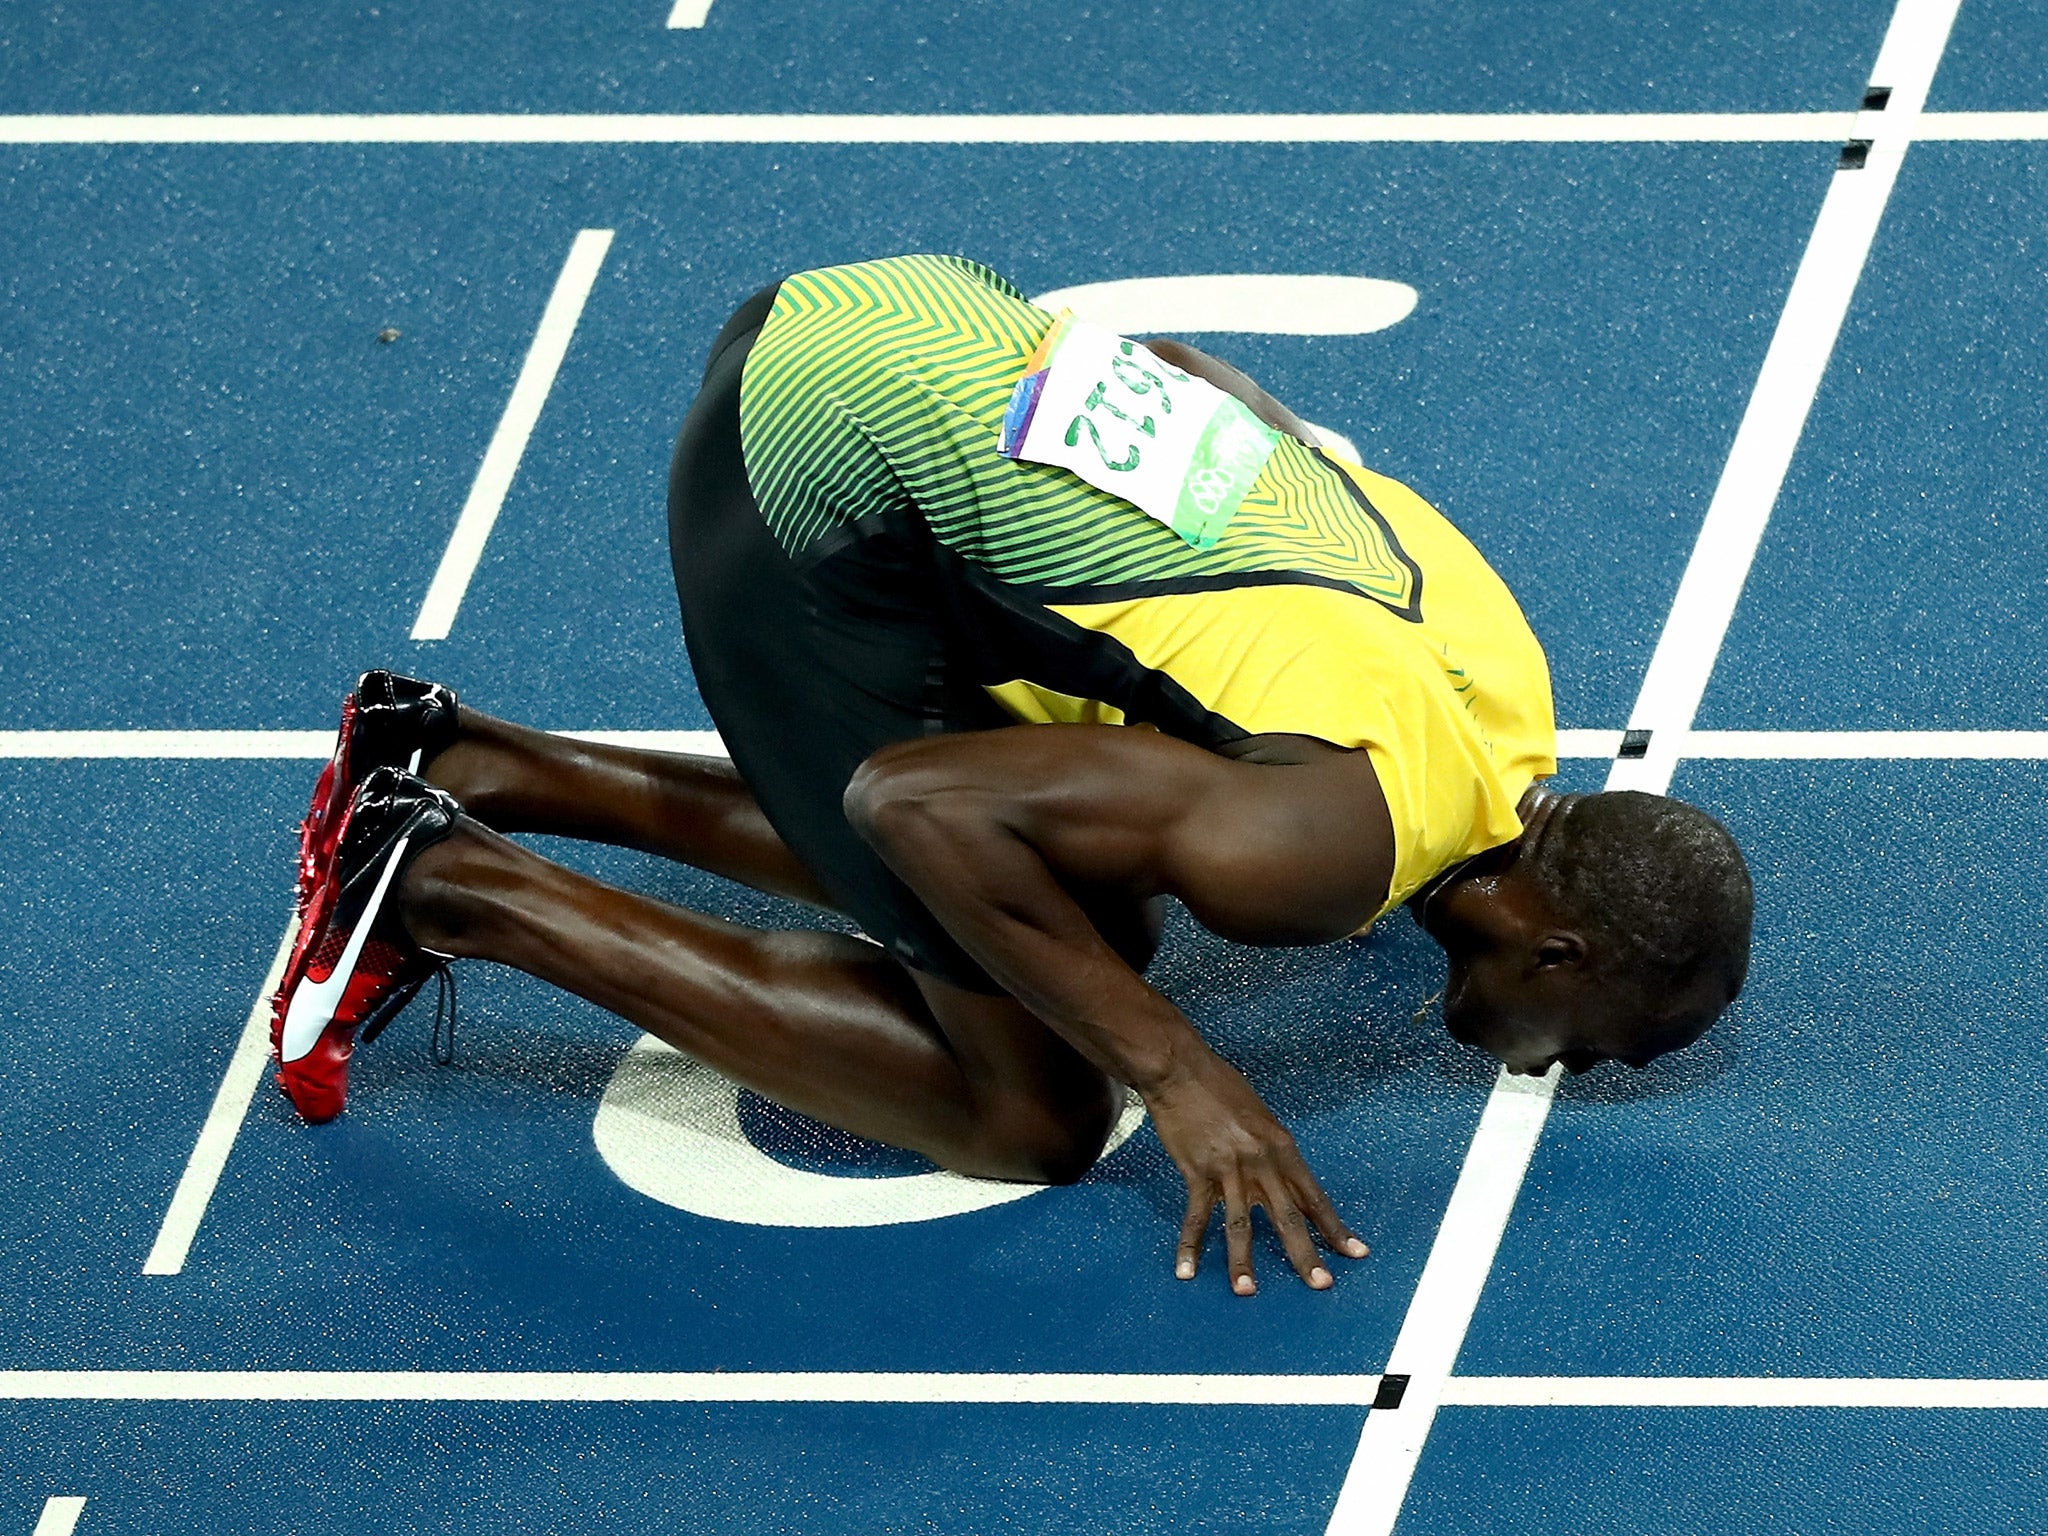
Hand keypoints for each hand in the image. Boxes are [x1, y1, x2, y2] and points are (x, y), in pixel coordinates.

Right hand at [1144, 1050, 1367, 1294]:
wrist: (1181, 1071)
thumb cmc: (1220, 1085)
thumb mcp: (1260, 1114)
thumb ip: (1271, 1149)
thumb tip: (1279, 1177)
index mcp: (1281, 1146)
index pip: (1314, 1196)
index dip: (1335, 1227)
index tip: (1355, 1253)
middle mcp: (1260, 1162)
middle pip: (1287, 1216)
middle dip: (1305, 1254)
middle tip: (1320, 1284)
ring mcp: (1228, 1169)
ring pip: (1241, 1224)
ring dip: (1243, 1261)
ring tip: (1247, 1291)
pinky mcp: (1197, 1172)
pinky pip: (1196, 1216)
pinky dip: (1190, 1245)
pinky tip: (1186, 1270)